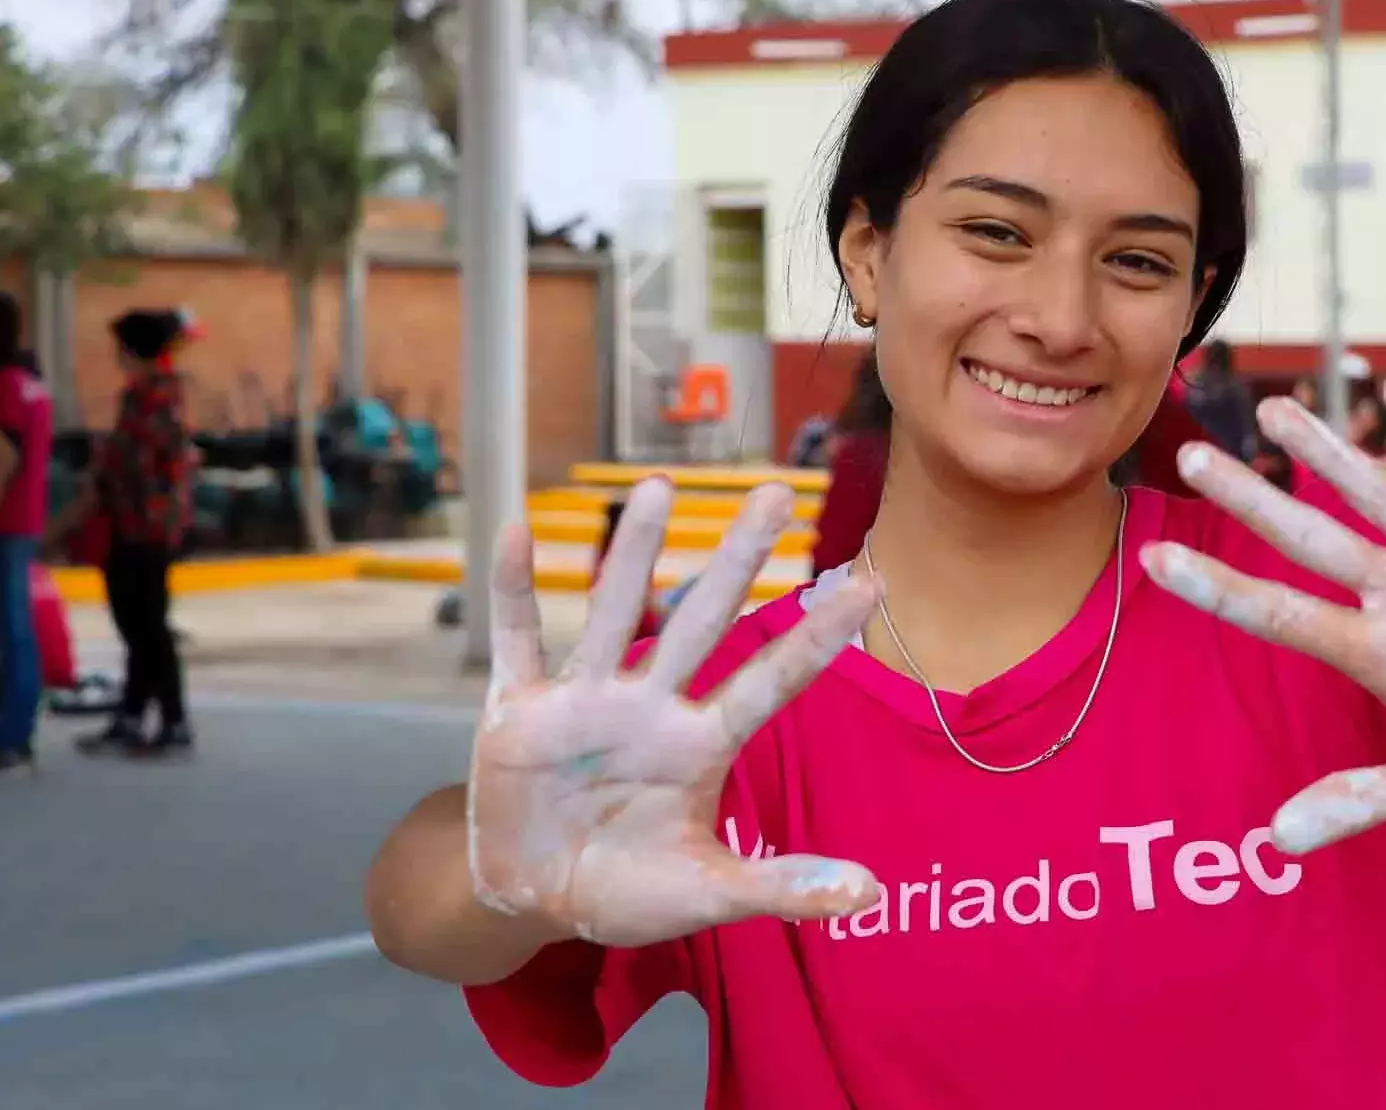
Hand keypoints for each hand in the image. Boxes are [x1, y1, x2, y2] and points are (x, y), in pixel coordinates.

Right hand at [468, 478, 884, 947]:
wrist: (533, 901)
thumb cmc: (629, 889)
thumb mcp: (709, 894)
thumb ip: (782, 886)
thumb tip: (871, 895)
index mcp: (702, 744)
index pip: (770, 681)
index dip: (816, 638)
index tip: (871, 584)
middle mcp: (651, 707)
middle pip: (702, 621)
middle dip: (738, 559)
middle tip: (779, 491)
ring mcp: (584, 701)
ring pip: (613, 613)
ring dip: (634, 553)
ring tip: (658, 486)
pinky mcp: (518, 712)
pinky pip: (518, 641)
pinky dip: (514, 589)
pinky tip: (520, 530)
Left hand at [1143, 375, 1385, 856]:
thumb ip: (1364, 800)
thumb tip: (1277, 841)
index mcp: (1377, 652)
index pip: (1280, 612)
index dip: (1219, 588)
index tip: (1151, 562)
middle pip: (1311, 539)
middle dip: (1253, 499)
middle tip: (1188, 458)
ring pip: (1379, 493)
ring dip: (1328, 452)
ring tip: (1270, 408)